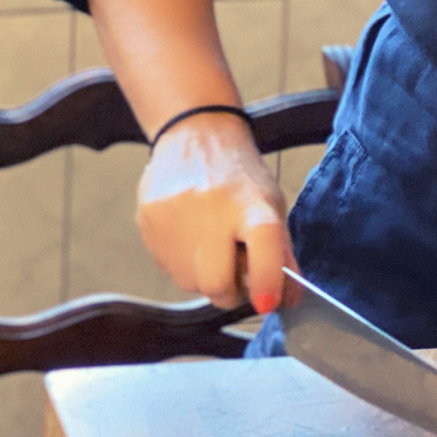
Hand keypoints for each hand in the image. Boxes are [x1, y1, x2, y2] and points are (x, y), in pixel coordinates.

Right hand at [135, 112, 292, 312]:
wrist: (194, 134)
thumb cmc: (238, 174)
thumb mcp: (270, 205)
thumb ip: (282, 254)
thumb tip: (288, 301)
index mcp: (250, 202)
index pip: (264, 245)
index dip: (266, 280)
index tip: (267, 302)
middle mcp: (211, 207)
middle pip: (216, 282)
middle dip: (229, 292)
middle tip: (235, 274)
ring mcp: (174, 215)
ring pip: (190, 282)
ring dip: (204, 277)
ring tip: (211, 246)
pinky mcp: (148, 220)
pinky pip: (167, 268)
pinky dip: (184, 263)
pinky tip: (190, 236)